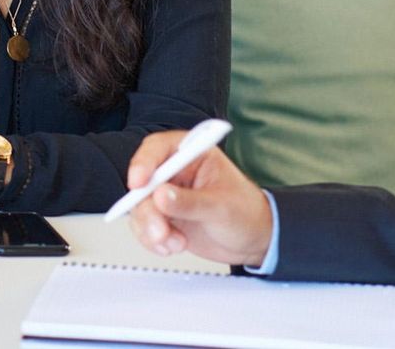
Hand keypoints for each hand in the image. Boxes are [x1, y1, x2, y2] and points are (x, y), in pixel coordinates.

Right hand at [125, 133, 271, 266]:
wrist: (255, 241)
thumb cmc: (247, 213)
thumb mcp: (221, 207)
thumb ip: (190, 202)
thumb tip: (161, 196)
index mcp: (192, 154)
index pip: (158, 149)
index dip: (144, 163)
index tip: (139, 183)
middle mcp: (176, 172)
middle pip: (144, 183)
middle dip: (148, 210)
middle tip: (160, 230)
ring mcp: (167, 196)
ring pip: (140, 208)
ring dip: (151, 229)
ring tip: (175, 242)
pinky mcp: (164, 217)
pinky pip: (143, 227)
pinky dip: (153, 240)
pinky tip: (173, 245)